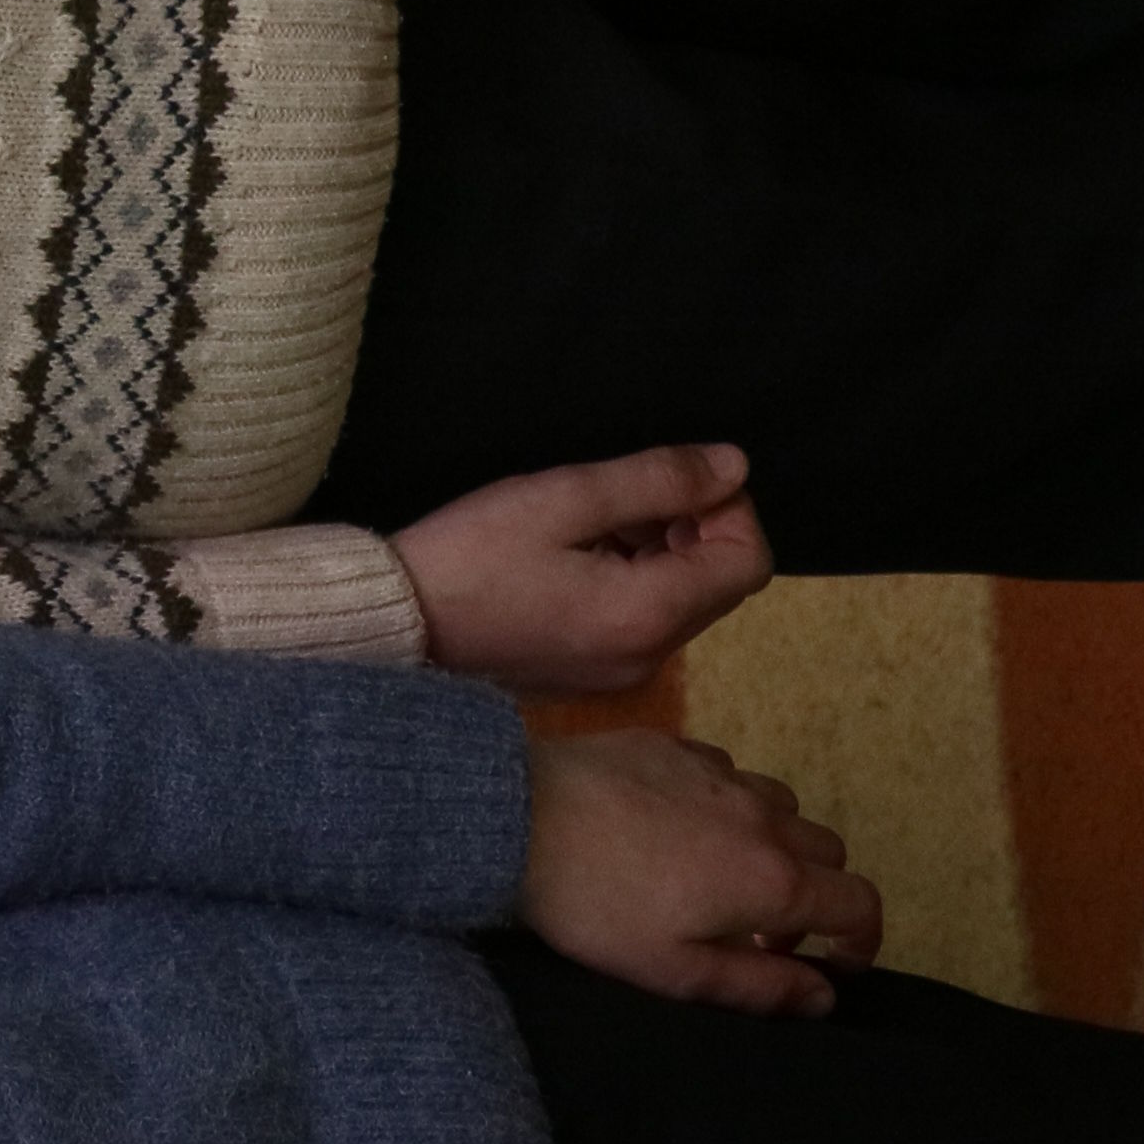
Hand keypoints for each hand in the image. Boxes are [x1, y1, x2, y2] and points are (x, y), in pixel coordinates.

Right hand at [400, 444, 774, 689]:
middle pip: (720, 585)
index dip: (732, 509)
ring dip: (664, 551)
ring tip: (596, 521)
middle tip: (632, 495)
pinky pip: (642, 622)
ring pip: (682, 602)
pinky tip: (578, 555)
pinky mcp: (589, 677)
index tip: (677, 480)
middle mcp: (646, 657)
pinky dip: (634, 580)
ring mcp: (618, 675)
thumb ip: (659, 479)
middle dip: (697, 528)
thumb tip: (733, 467)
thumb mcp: (566, 498)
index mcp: (647, 615)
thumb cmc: (471, 556)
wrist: (395, 626)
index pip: (749, 563)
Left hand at [518, 722, 878, 1013]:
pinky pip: (731, 774)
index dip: (862, 939)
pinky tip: (677, 829)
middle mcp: (763, 818)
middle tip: (762, 930)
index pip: (859, 903)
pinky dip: (729, 807)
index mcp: (772, 880)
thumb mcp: (675, 971)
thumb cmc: (595, 909)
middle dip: (816, 894)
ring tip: (719, 876)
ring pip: (784, 807)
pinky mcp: (679, 746)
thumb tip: (824, 997)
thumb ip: (759, 986)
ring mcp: (723, 773)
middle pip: (830, 852)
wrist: (519, 817)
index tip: (838, 962)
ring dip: (775, 846)